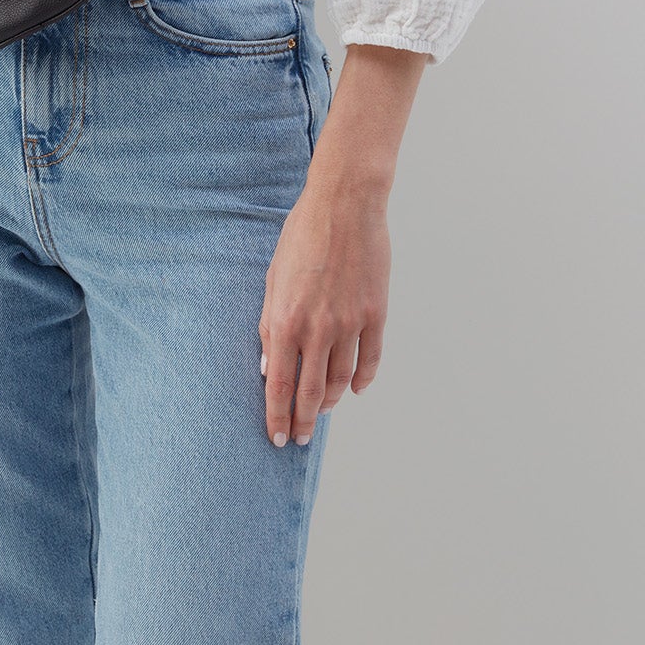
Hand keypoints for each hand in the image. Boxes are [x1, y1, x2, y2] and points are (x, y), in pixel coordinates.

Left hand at [258, 42, 422, 444]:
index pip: (278, 384)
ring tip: (321, 411)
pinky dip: (361, 380)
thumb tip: (268, 365)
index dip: (276, 416)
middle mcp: (317, 328)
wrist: (344, 205)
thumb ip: (269, 324)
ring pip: (340, 381)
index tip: (276, 437)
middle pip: (309, 392)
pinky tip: (352, 389)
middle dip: (302, 421)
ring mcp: (350, 323)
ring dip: (329, 402)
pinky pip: (369, 360)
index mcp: (285, 319)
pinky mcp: (376, 314)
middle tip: (299, 439)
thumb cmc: (301, 236)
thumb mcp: (273, 278)